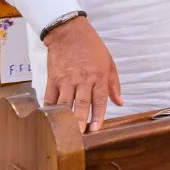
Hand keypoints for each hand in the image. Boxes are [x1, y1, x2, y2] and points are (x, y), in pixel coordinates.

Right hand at [42, 16, 121, 133]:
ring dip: (65, 118)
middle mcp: (83, 79)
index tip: (96, 129)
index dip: (98, 115)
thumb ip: (114, 84)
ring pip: (65, 103)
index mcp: (98, 76)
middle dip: (80, 121)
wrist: (69, 32)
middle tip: (79, 136)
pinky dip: (49, 109)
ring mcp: (66, 79)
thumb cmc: (91, 47)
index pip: (99, 99)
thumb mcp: (109, 63)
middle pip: (81, 104)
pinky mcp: (53, 78)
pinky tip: (50, 120)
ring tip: (64, 133)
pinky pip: (50, 97)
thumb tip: (120, 102)